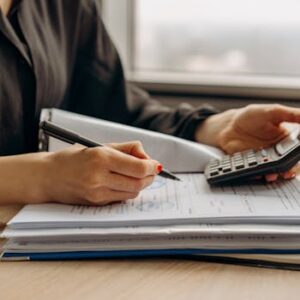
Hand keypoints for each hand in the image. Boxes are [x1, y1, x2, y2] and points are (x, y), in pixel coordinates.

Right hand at [41, 142, 160, 204]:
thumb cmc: (74, 158)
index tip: (155, 164)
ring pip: (133, 192)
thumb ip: (127, 149)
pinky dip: (128, 191)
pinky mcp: (96, 203)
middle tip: (150, 170)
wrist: (48, 176)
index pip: (138, 167)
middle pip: (139, 183)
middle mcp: (99, 177)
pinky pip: (122, 198)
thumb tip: (147, 158)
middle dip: (149, 176)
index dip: (151, 166)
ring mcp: (97, 193)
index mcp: (101, 158)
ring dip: (140, 184)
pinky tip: (123, 183)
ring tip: (136, 176)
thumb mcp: (100, 146)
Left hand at [195, 104, 299, 180]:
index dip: (299, 157)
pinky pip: (258, 173)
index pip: (298, 151)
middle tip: (287, 171)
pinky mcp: (252, 164)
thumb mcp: (273, 111)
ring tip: (272, 175)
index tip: (298, 159)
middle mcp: (277, 151)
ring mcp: (264, 159)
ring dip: (275, 174)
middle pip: (288, 164)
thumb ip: (291, 115)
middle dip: (289, 170)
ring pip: (274, 171)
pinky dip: (259, 175)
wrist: (229, 126)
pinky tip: (258, 174)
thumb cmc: (251, 116)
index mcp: (286, 139)